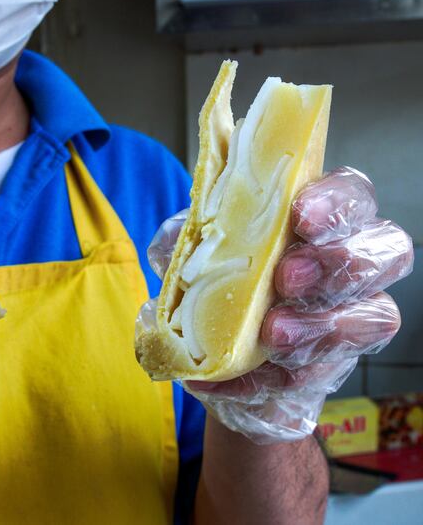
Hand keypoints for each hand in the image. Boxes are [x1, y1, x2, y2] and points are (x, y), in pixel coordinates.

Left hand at [151, 167, 412, 443]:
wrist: (209, 357)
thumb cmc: (210, 284)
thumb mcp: (186, 253)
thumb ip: (188, 237)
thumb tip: (185, 234)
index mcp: (318, 221)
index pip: (351, 195)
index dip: (336, 203)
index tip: (301, 217)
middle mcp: (349, 264)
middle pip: (388, 251)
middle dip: (340, 263)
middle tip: (287, 278)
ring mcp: (350, 317)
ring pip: (375, 316)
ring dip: (322, 326)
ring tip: (270, 334)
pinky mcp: (331, 366)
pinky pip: (322, 373)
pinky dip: (272, 376)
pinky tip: (234, 376)